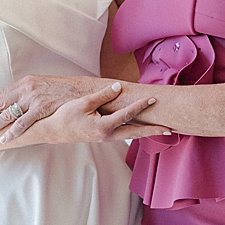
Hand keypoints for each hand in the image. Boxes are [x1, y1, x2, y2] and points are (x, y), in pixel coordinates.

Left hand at [0, 74, 101, 141]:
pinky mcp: (42, 109)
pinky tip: (4, 138)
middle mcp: (26, 88)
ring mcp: (34, 99)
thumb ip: (30, 93)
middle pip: (0, 102)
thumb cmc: (66, 90)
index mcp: (26, 82)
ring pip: (8, 113)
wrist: (87, 91)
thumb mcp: (44, 86)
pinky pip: (24, 122)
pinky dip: (13, 131)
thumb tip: (18, 102)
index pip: (1, 94)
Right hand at [5, 81, 169, 144]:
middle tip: (170, 128)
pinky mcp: (104, 137)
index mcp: (104, 126)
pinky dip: (135, 131)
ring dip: (146, 132)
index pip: (127, 114)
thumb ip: (103, 95)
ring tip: (162, 130)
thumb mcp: (83, 103)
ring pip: (131, 135)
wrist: (54, 131)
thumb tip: (119, 86)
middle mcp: (108, 135)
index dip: (141, 105)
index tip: (154, 98)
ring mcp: (106, 138)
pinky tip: (141, 128)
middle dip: (153, 130)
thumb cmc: (65, 116)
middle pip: (136, 132)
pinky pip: (124, 134)